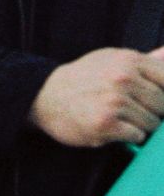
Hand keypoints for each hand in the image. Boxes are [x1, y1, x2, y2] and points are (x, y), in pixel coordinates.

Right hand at [31, 46, 163, 147]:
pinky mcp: (105, 123)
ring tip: (118, 118)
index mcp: (129, 60)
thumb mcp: (112, 59)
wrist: (43, 97)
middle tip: (129, 109)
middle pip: (163, 104)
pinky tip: (112, 128)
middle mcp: (123, 78)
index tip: (151, 98)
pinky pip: (137, 136)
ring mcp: (114, 101)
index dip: (163, 93)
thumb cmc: (83, 79)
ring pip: (152, 123)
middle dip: (151, 111)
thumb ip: (146, 59)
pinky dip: (128, 136)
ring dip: (139, 125)